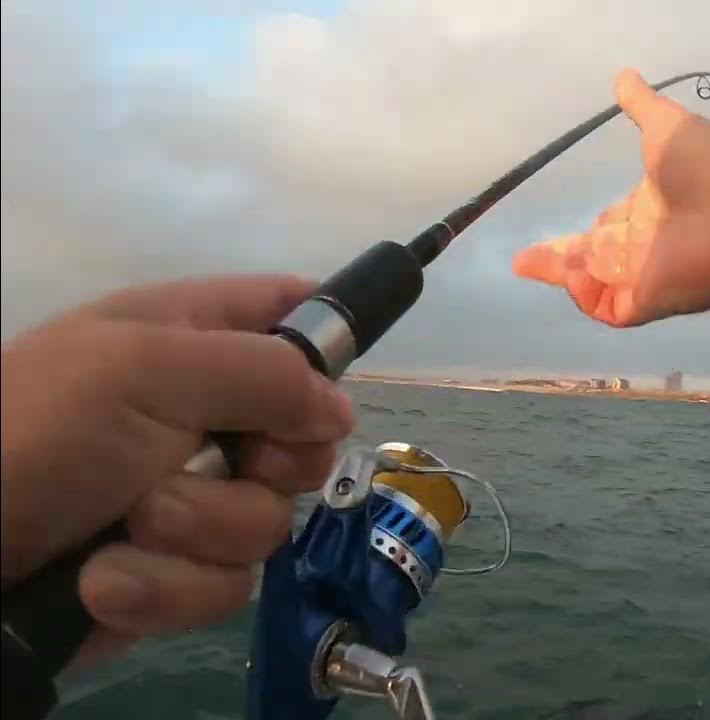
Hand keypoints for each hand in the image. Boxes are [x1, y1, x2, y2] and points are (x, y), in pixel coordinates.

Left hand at [0, 275, 353, 660]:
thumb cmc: (42, 432)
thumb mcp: (146, 369)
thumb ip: (262, 373)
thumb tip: (340, 407)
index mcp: (193, 337)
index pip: (291, 311)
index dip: (328, 337)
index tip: (328, 382)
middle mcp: (204, 412)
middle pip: (306, 436)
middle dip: (272, 463)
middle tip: (233, 460)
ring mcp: (194, 496)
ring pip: (269, 521)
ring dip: (197, 530)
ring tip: (128, 522)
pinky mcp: (177, 571)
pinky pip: (224, 584)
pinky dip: (164, 586)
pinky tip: (104, 579)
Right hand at [512, 68, 709, 325]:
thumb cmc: (706, 168)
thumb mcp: (667, 126)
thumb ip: (642, 106)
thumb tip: (623, 75)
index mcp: (654, 206)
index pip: (616, 221)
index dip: (596, 225)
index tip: (567, 231)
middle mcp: (649, 243)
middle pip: (597, 255)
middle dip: (562, 259)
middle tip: (524, 260)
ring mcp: (648, 276)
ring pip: (596, 284)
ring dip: (564, 274)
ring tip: (526, 262)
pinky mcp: (646, 302)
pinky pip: (607, 308)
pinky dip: (583, 295)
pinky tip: (573, 272)